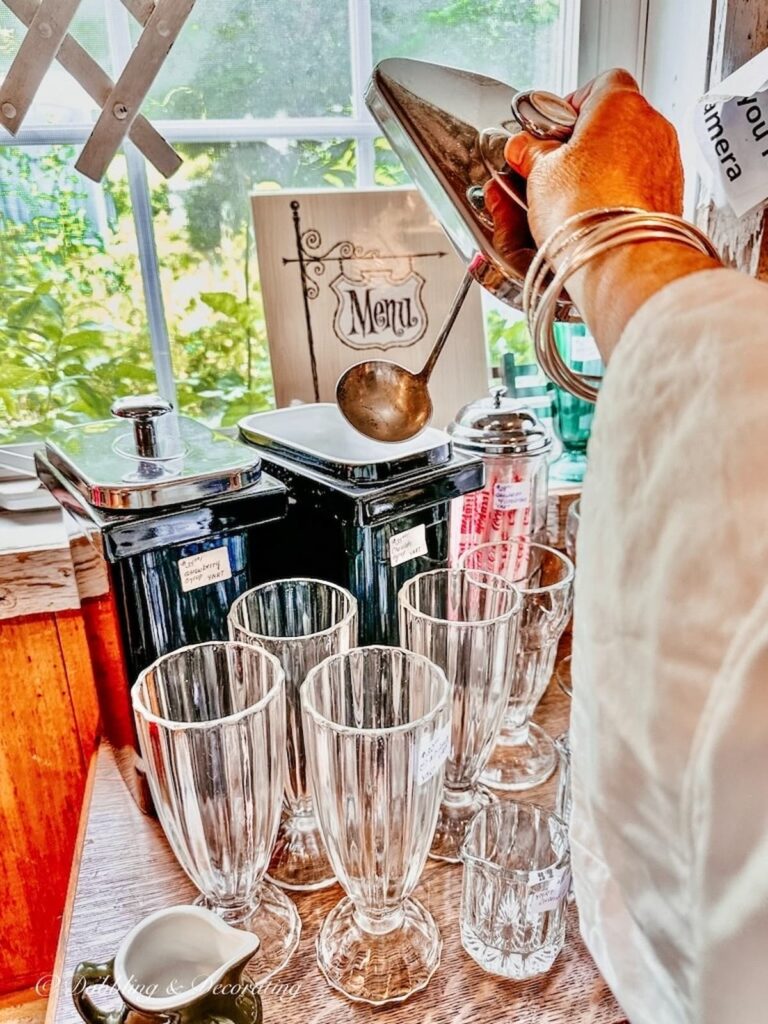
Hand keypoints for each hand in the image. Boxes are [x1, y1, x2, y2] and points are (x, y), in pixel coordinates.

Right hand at [485, 69, 717, 355]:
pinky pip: (637, 187)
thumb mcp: (540, 172)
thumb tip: (524, 149)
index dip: (568, 106)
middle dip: (579, 146)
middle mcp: (652, 126)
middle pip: (611, 125)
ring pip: (625, 159)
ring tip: (567, 199)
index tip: (548, 132)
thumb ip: (532, 153)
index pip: (597, 85)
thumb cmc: (585, 210)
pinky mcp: (669, 198)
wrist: (621, 259)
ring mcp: (665, 164)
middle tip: (550, 169)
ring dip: (597, 173)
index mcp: (621, 103)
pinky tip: (592, 216)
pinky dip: (616, 197)